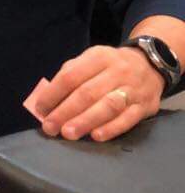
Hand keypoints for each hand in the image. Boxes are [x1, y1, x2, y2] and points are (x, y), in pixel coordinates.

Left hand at [29, 45, 164, 142]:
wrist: (150, 65)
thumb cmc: (110, 67)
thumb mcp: (90, 60)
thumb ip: (69, 76)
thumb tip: (47, 100)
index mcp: (98, 57)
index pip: (71, 76)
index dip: (53, 94)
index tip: (41, 109)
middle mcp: (116, 71)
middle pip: (87, 93)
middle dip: (65, 112)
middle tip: (50, 127)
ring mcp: (132, 89)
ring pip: (108, 106)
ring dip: (86, 121)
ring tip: (68, 133)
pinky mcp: (144, 106)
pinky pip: (127, 119)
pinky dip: (111, 128)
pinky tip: (96, 136)